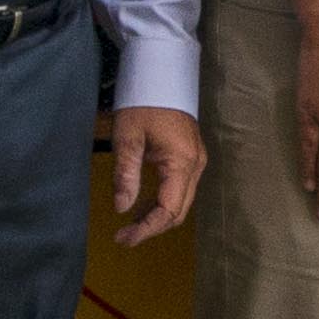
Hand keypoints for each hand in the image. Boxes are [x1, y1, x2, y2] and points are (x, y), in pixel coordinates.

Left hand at [104, 107, 204, 244]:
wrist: (162, 78)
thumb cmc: (143, 105)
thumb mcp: (128, 138)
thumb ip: (126, 174)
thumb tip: (122, 209)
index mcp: (181, 163)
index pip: (168, 209)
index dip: (147, 229)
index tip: (122, 239)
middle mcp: (195, 166)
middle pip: (179, 210)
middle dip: (152, 228)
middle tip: (123, 237)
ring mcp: (196, 161)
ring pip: (181, 202)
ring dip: (156, 217)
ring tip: (129, 225)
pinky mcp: (190, 157)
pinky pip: (179, 190)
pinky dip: (161, 203)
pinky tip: (141, 206)